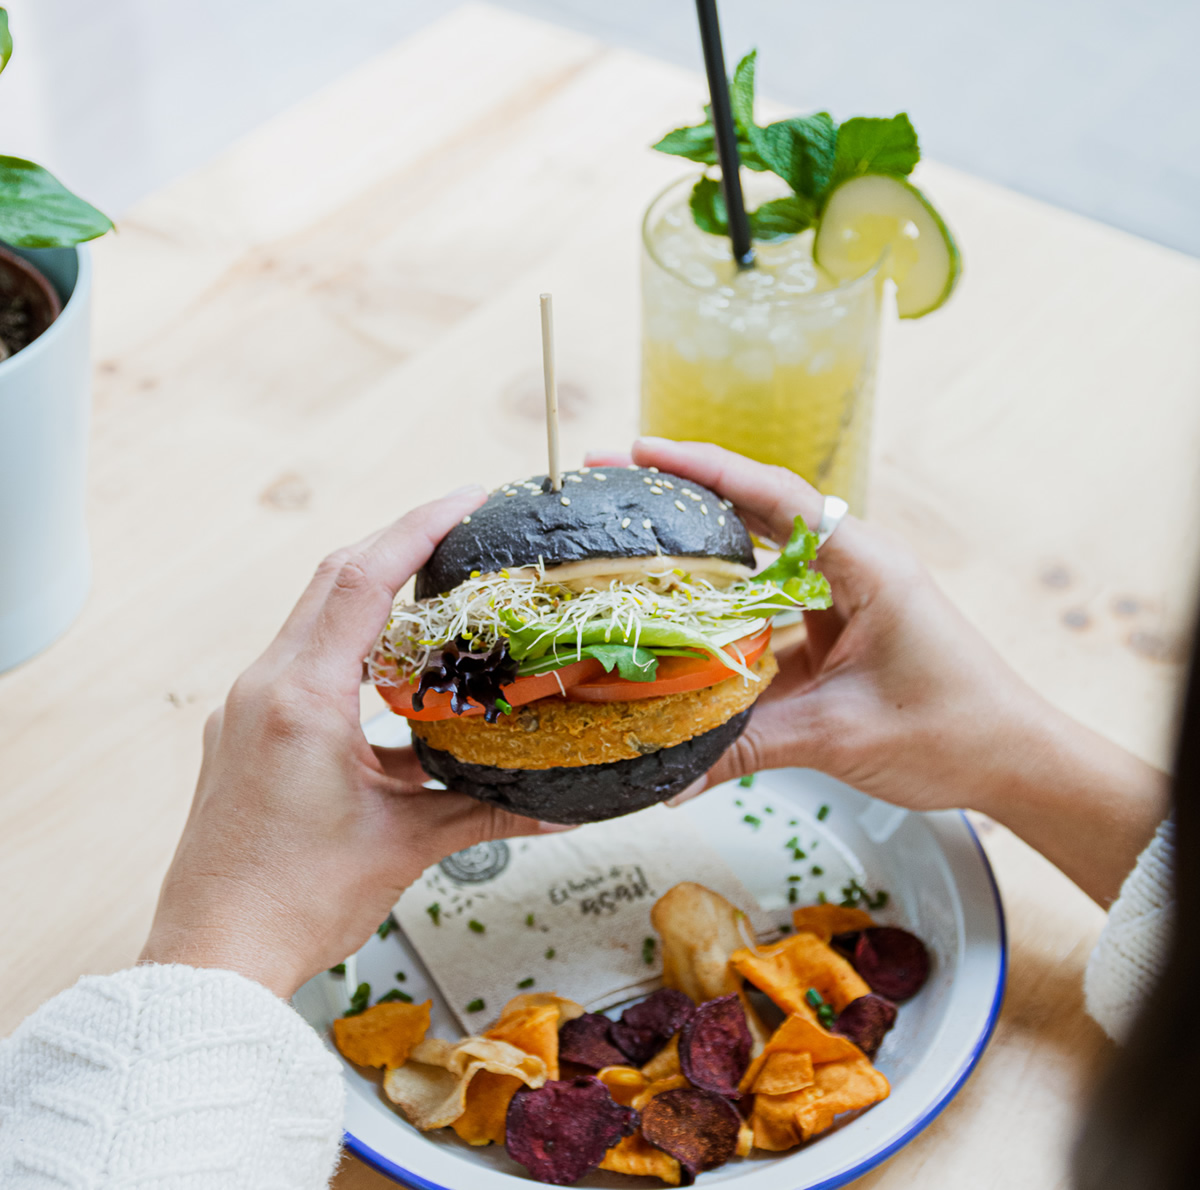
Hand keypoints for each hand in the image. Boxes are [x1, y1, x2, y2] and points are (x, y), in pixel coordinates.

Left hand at [141, 487, 546, 997]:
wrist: (213, 957)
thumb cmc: (291, 903)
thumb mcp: (404, 845)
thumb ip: (485, 812)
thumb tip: (555, 810)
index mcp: (302, 700)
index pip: (362, 579)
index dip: (418, 528)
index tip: (466, 500)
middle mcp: (265, 689)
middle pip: (334, 579)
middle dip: (399, 543)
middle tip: (460, 529)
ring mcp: (248, 708)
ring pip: (315, 617)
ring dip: (373, 593)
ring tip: (435, 589)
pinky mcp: (246, 732)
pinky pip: (303, 662)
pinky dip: (353, 647)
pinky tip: (396, 675)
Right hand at [589, 439, 1167, 905]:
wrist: (1015, 762)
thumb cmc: (954, 733)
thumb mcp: (840, 736)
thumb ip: (749, 749)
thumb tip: (670, 779)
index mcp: (867, 566)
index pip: (776, 497)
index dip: (705, 470)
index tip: (642, 453)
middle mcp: (855, 568)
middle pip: (759, 513)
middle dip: (688, 497)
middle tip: (617, 486)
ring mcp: (846, 597)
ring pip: (761, 564)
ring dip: (704, 558)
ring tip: (635, 548)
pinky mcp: (840, 630)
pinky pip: (772, 613)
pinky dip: (728, 619)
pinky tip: (683, 631)